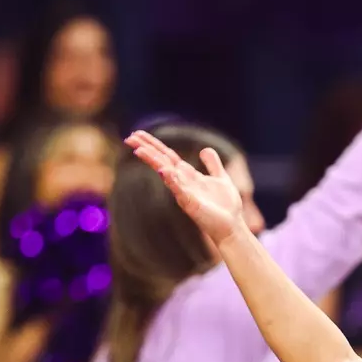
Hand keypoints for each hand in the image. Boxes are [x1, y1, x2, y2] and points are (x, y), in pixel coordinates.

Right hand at [125, 132, 245, 244]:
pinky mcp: (191, 204)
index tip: (137, 134)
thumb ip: (212, 164)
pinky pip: (179, 190)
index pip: (168, 156)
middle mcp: (183, 182)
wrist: (232, 227)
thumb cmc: (225, 206)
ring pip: (166, 173)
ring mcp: (185, 193)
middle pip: (162, 161)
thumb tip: (205, 149)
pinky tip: (163, 171)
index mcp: (188, 175)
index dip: (154, 145)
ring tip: (139, 150)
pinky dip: (171, 180)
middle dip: (147, 149)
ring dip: (153, 161)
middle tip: (129, 138)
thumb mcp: (221, 178)